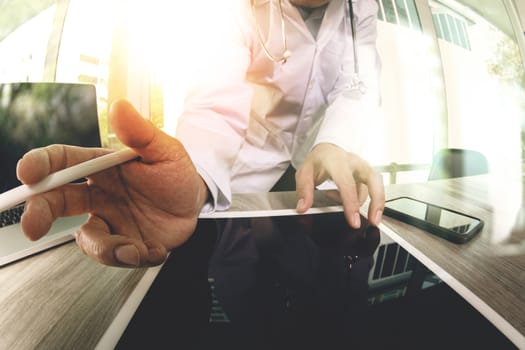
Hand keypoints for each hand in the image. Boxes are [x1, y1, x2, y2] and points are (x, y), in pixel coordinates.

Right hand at [17, 99, 208, 266]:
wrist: (196, 207)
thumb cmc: (177, 174)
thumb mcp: (165, 151)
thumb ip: (141, 133)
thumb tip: (120, 106)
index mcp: (102, 166)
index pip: (63, 161)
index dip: (41, 164)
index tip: (28, 173)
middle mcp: (98, 193)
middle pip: (56, 200)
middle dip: (39, 212)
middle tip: (34, 226)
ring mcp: (108, 219)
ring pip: (86, 237)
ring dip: (105, 247)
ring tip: (134, 249)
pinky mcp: (121, 242)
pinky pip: (113, 254)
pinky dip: (131, 257)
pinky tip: (155, 249)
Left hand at [295, 143, 383, 227]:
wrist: (328, 149)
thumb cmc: (318, 161)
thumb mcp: (304, 173)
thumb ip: (304, 191)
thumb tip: (303, 207)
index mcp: (337, 162)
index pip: (347, 183)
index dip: (351, 203)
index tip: (353, 221)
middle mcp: (354, 163)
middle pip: (373, 180)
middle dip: (376, 202)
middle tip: (374, 221)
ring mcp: (364, 168)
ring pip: (377, 185)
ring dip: (375, 204)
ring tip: (368, 219)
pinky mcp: (368, 174)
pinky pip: (371, 190)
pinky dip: (363, 201)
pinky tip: (349, 205)